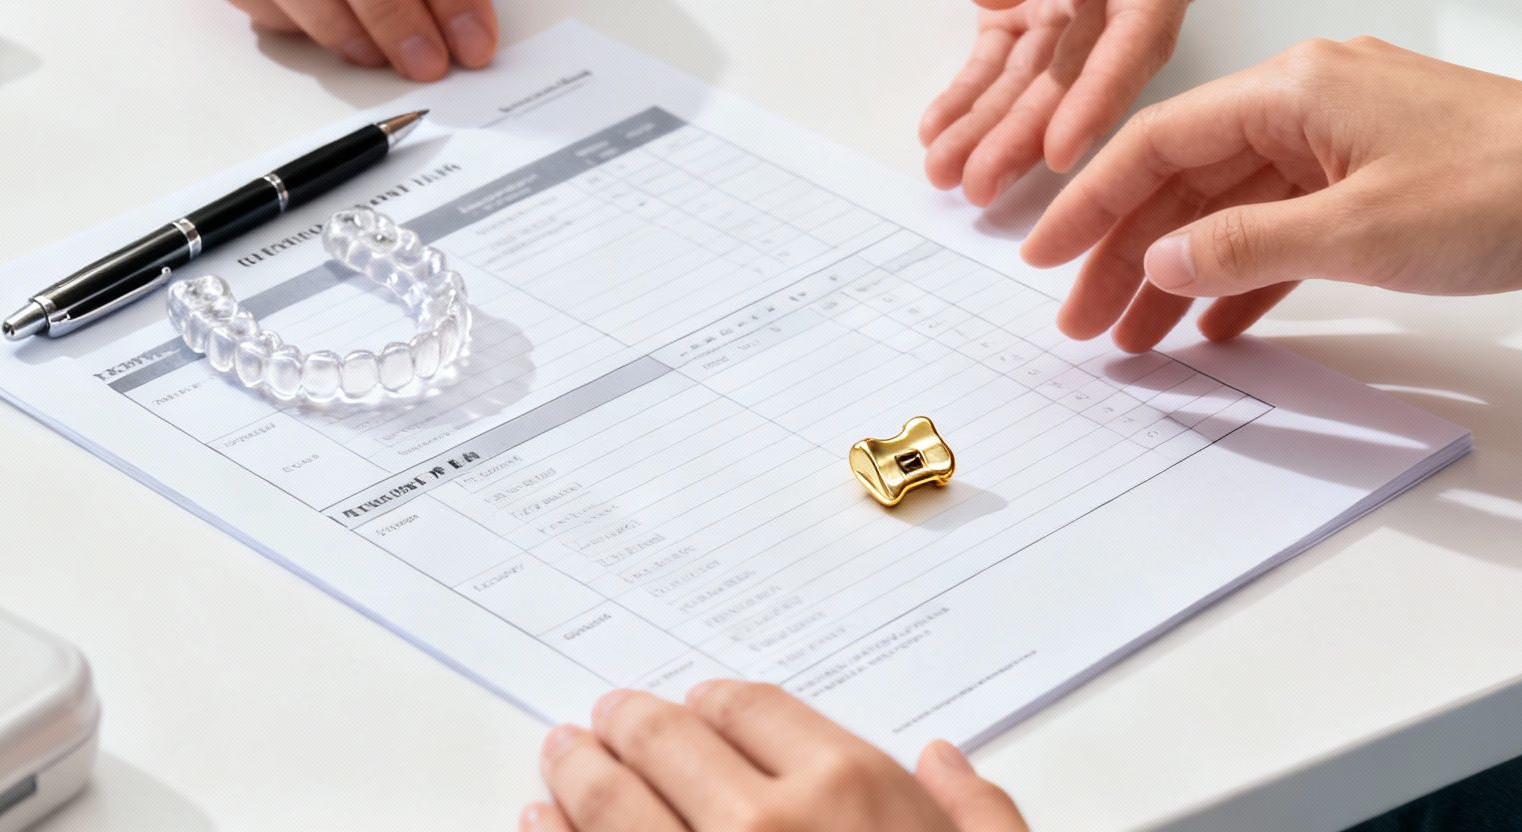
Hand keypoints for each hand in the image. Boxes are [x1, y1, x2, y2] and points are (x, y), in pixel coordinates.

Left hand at [526, 682, 1027, 831]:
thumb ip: (979, 817)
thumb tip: (946, 763)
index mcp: (851, 794)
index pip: (753, 711)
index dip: (715, 702)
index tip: (697, 703)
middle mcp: (763, 828)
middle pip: (669, 744)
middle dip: (630, 724)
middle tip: (607, 718)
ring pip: (612, 807)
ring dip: (579, 774)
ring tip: (563, 760)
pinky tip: (542, 828)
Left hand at [923, 0, 1230, 205]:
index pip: (1141, 24)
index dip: (1103, 91)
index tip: (1064, 147)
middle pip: (1089, 69)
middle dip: (1033, 132)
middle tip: (983, 184)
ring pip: (1047, 79)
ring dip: (998, 130)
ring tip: (951, 176)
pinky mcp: (1048, 3)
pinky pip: (1011, 62)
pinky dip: (975, 98)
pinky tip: (944, 136)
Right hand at [1021, 37, 1521, 349]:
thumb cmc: (1512, 189)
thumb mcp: (1357, 230)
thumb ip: (1246, 247)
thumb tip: (1162, 257)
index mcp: (1296, 87)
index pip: (1161, 141)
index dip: (1092, 201)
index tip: (1045, 255)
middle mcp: (1315, 101)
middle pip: (1191, 179)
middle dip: (1129, 251)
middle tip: (1084, 321)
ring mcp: (1352, 141)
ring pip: (1238, 208)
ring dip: (1185, 270)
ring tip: (1139, 338)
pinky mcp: (1388, 183)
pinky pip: (1291, 226)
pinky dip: (1252, 272)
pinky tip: (1221, 321)